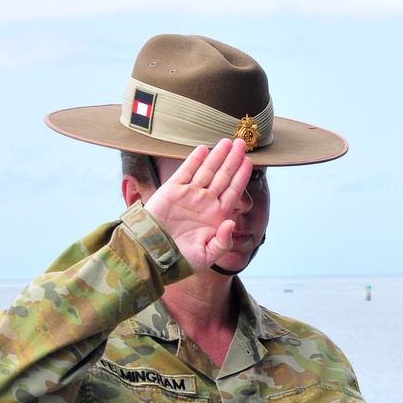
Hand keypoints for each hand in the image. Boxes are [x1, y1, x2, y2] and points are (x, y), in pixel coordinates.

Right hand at [145, 139, 252, 269]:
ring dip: (217, 155)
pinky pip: (186, 171)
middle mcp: (205, 202)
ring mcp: (189, 195)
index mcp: (217, 215)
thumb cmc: (181, 260)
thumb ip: (223, 242)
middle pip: (223, 176)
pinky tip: (204, 149)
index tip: (249, 161)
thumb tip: (231, 223)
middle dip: (233, 159)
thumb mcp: (207, 256)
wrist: (153, 256)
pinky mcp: (172, 190)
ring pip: (207, 170)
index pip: (233, 191)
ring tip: (227, 142)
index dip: (241, 175)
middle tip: (241, 143)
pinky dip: (195, 160)